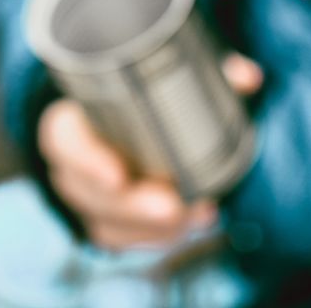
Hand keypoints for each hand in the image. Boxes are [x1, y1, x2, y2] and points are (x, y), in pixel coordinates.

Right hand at [38, 54, 262, 250]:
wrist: (112, 121)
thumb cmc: (133, 95)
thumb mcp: (158, 76)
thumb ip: (205, 72)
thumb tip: (248, 77)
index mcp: (70, 119)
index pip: (62, 140)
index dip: (85, 160)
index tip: (117, 175)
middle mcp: (70, 164)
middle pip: (88, 193)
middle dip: (131, 206)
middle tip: (172, 206)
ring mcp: (85, 198)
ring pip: (107, 223)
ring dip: (152, 227)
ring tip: (199, 213)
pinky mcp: (105, 221)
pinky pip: (125, 239)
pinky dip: (161, 235)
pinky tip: (196, 222)